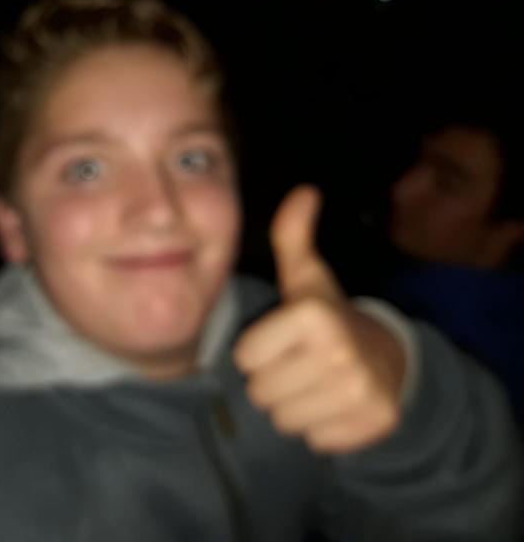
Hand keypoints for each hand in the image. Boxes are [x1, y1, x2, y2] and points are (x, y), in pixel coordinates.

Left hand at [234, 185, 405, 452]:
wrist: (386, 355)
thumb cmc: (328, 316)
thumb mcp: (306, 277)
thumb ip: (291, 236)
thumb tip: (303, 191)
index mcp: (314, 315)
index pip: (245, 357)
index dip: (259, 351)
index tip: (285, 340)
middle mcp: (340, 354)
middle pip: (261, 393)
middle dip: (273, 381)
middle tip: (300, 364)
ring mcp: (361, 392)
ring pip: (284, 421)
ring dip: (294, 406)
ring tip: (314, 383)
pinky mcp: (375, 423)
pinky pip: (316, 441)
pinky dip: (321, 428)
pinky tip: (334, 404)